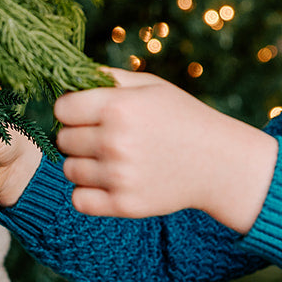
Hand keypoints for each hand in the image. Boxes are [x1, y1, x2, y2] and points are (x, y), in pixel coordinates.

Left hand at [54, 67, 277, 231]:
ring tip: (111, 159)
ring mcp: (119, 176)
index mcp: (118, 107)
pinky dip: (87, 193)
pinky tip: (107, 181)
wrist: (220, 163)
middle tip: (105, 137)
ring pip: (70, 170)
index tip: (87, 114)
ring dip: (84, 164)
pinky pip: (79, 200)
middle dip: (79, 136)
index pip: (61, 109)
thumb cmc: (183, 118)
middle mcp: (114, 142)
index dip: (72, 110)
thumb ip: (108, 77)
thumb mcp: (150, 86)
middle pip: (64, 140)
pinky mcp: (124, 204)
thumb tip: (67, 77)